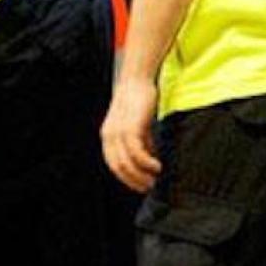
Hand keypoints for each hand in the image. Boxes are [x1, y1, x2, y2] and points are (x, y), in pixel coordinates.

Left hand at [102, 76, 161, 192]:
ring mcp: (118, 132)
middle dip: (135, 180)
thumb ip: (141, 141)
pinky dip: (147, 163)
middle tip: (150, 186)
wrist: (137, 79)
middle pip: (119, 168)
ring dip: (142, 175)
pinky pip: (137, 153)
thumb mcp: (138, 124)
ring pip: (127, 163)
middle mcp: (109, 136)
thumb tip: (150, 159)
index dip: (127, 178)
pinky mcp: (130, 127)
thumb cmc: (139, 99)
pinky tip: (157, 166)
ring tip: (156, 178)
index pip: (114, 165)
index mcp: (108, 136)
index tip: (141, 185)